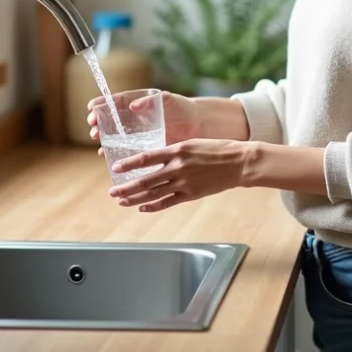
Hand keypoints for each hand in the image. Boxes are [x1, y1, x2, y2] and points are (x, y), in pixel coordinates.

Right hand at [87, 90, 199, 152]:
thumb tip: (133, 105)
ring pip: (115, 135)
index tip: (91, 107)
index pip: (117, 102)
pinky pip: (125, 150)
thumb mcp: (169, 100)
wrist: (198, 126)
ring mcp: (138, 133)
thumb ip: (152, 101)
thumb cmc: (183, 108)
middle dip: (99, 123)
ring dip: (103, 138)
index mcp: (139, 103)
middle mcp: (135, 119)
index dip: (103, 104)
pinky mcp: (144, 147)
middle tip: (92, 127)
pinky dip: (114, 152)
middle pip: (112, 120)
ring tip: (96, 141)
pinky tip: (106, 154)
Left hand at [108, 139, 249, 211]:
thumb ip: (174, 151)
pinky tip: (142, 208)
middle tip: (112, 192)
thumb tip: (155, 158)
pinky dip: (153, 206)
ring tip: (122, 202)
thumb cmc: (218, 149)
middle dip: (126, 188)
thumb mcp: (192, 143)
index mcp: (177, 150)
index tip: (115, 168)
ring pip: (153, 194)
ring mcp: (184, 182)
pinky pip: (168, 202)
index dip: (129, 164)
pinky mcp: (191, 194)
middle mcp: (178, 167)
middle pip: (146, 180)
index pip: (146, 158)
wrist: (239, 162)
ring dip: (135, 199)